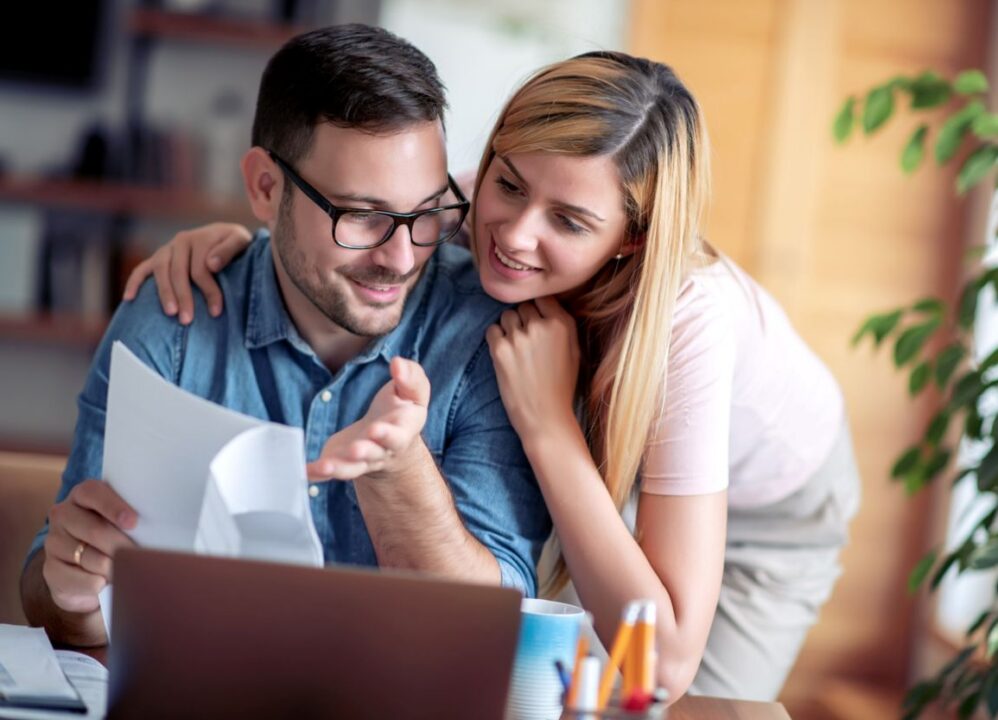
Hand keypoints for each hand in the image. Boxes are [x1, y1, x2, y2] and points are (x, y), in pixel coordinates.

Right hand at [41, 480, 136, 613]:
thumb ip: (131, 520)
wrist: (84, 573)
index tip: (133, 522)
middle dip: (121, 545)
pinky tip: (104, 584)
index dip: (113, 507)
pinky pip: (76, 578)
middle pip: (94, 529)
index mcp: (82, 495)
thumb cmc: (112, 539)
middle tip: (140, 556)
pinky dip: (95, 584)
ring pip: (89, 557)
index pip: (93, 493)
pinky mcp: (49, 569)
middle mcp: (63, 514)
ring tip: (127, 572)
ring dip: (112, 568)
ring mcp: (53, 542)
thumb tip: (155, 532)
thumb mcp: (121, 523)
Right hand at [122, 222, 252, 323]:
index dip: (208, 290)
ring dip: (164, 292)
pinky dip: (134, 282)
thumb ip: (229, 249)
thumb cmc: (236, 244)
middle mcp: (181, 241)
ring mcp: (167, 249)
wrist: (227, 237)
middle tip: (187, 320)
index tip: (216, 311)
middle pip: (179, 271)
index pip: (201, 268)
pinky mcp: (158, 258)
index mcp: (201, 237)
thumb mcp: (240, 241)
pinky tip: (129, 299)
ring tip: (171, 313)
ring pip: (161, 271)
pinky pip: (142, 269)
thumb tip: (212, 264)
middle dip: (183, 296)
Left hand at [306, 357, 429, 480]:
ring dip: (338, 467)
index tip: (376, 429)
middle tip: (354, 449)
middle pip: (373, 455)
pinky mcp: (340, 461)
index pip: (397, 436)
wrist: (388, 441)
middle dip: (364, 452)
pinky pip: (328, 472)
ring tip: (325, 465)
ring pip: (350, 468)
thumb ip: (410, 378)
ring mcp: (360, 460)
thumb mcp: (414, 393)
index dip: (387, 435)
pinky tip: (304, 471)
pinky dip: (316, 473)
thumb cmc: (401, 412)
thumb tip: (397, 363)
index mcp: (401, 432)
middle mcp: (381, 451)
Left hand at [486, 296, 580, 436]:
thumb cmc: (562, 386)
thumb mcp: (575, 351)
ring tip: (517, 350)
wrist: (545, 417)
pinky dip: (496, 339)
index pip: (543, 298)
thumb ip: (564, 324)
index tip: (538, 323)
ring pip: (507, 316)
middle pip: (524, 306)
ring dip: (509, 328)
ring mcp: (518, 337)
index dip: (539, 310)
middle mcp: (540, 326)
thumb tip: (549, 304)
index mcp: (562, 324)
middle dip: (524, 320)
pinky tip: (505, 355)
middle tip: (528, 342)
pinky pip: (492, 330)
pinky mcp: (499, 350)